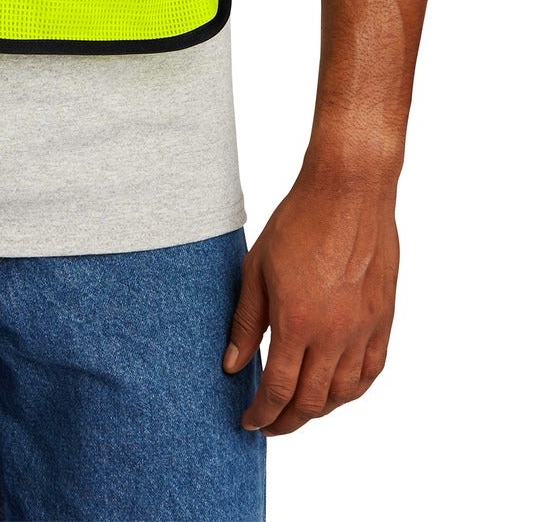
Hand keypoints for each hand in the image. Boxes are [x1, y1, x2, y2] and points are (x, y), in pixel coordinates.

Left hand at [222, 167, 399, 434]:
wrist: (348, 193)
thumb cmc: (298, 222)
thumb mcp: (258, 269)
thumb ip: (247, 321)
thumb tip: (233, 365)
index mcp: (298, 322)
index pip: (280, 390)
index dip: (263, 414)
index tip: (250, 422)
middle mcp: (335, 334)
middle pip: (312, 401)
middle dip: (288, 421)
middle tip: (271, 423)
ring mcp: (363, 329)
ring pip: (344, 394)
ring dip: (320, 410)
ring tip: (300, 410)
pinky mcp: (383, 319)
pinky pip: (371, 371)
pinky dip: (353, 391)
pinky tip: (338, 390)